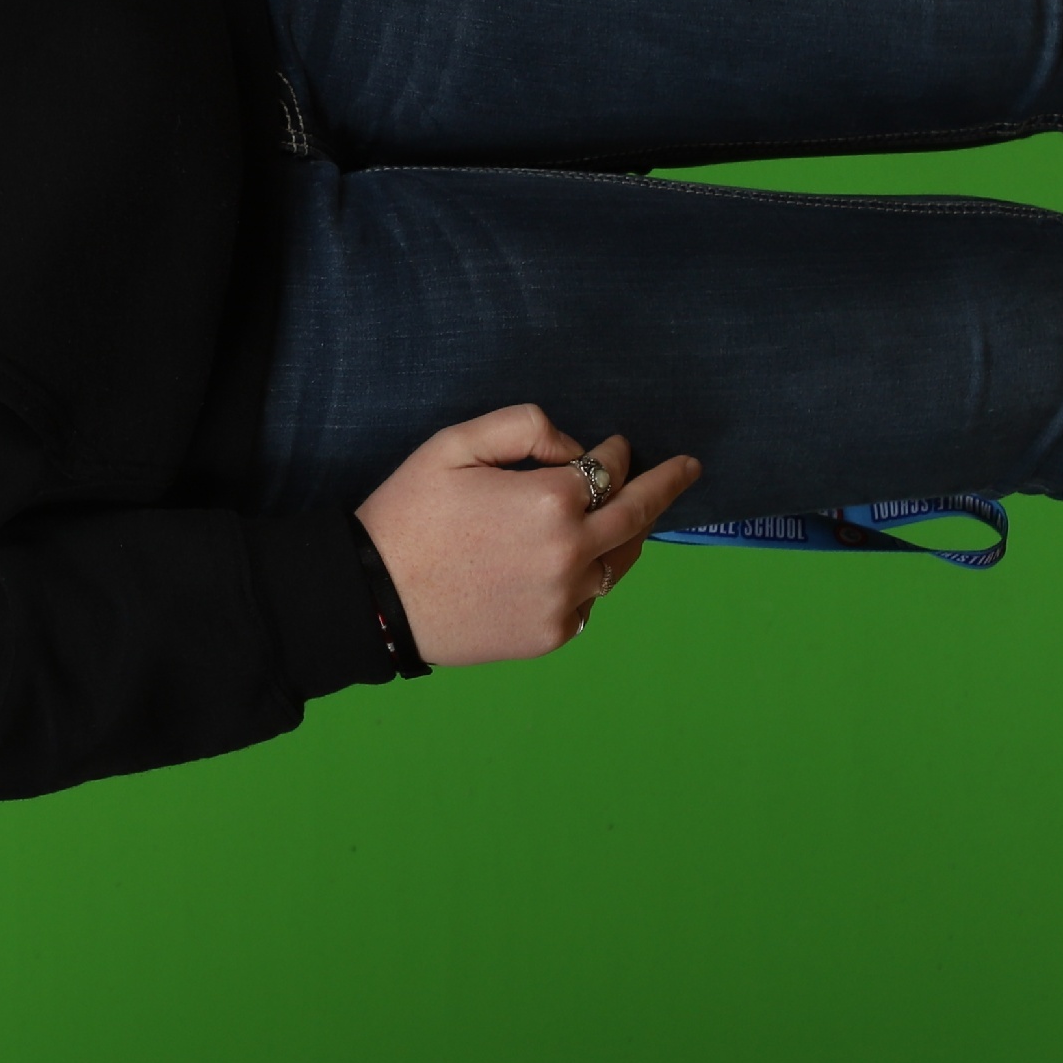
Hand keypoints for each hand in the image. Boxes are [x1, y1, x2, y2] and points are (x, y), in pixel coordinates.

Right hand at [354, 404, 703, 665]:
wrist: (373, 596)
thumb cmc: (409, 513)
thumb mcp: (454, 443)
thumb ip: (524, 426)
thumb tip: (574, 447)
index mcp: (551, 500)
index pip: (609, 469)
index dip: (615, 452)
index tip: (615, 445)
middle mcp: (571, 553)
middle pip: (637, 517)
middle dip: (666, 487)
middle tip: (689, 471)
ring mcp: (565, 600)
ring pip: (620, 563)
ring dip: (628, 536)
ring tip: (630, 521)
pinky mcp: (551, 636)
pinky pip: (589, 602)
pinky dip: (589, 578)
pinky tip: (571, 567)